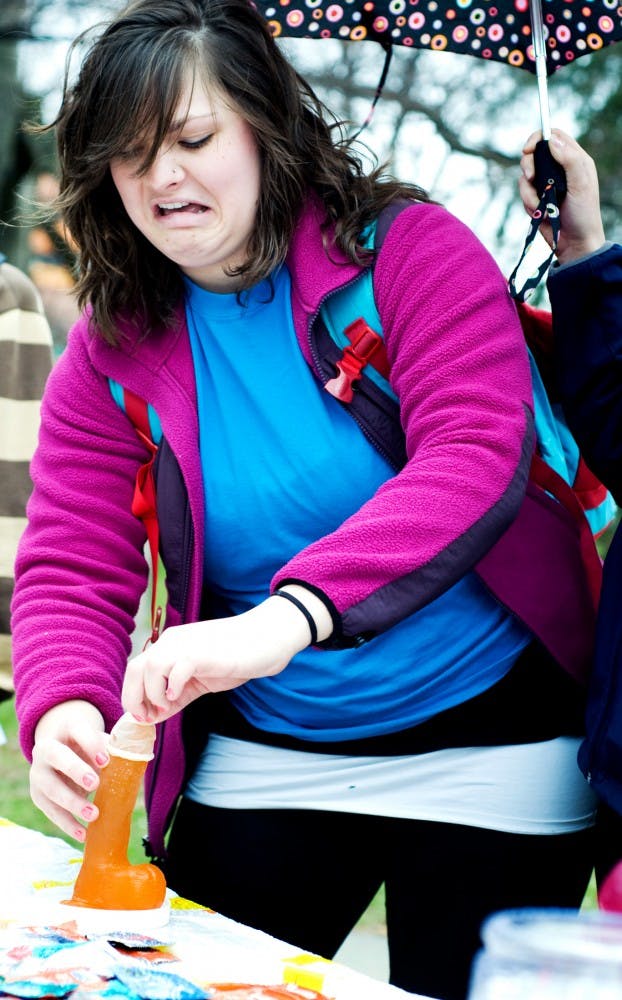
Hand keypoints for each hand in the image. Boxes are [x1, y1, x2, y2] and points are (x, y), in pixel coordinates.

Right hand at [30, 700, 109, 841]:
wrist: (63, 752)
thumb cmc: (89, 747)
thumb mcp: (100, 742)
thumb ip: (115, 748)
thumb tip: (136, 759)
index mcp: (66, 727)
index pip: (77, 729)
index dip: (91, 743)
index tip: (106, 760)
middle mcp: (47, 747)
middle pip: (56, 755)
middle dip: (75, 769)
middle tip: (95, 784)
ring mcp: (38, 772)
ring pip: (50, 787)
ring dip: (72, 802)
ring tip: (93, 814)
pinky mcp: (38, 795)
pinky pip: (50, 810)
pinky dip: (67, 823)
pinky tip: (83, 833)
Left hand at [122, 591, 327, 722]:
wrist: (266, 639)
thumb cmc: (235, 657)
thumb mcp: (198, 680)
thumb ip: (175, 696)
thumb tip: (152, 716)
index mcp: (169, 645)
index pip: (136, 669)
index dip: (133, 696)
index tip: (145, 717)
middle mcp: (172, 641)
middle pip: (134, 669)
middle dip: (134, 699)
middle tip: (147, 718)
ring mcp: (185, 645)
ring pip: (149, 668)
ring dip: (152, 694)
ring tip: (168, 706)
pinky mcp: (201, 653)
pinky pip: (175, 669)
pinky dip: (172, 686)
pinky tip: (180, 695)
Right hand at [519, 129, 605, 264]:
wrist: (574, 244)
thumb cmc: (584, 214)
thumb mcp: (581, 184)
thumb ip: (569, 159)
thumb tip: (551, 140)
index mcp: (574, 160)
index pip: (553, 136)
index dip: (538, 138)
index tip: (527, 150)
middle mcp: (559, 169)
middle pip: (534, 153)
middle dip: (528, 166)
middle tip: (530, 178)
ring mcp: (546, 184)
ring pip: (525, 176)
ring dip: (528, 192)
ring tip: (540, 205)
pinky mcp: (537, 199)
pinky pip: (524, 194)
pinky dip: (529, 203)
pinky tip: (540, 213)